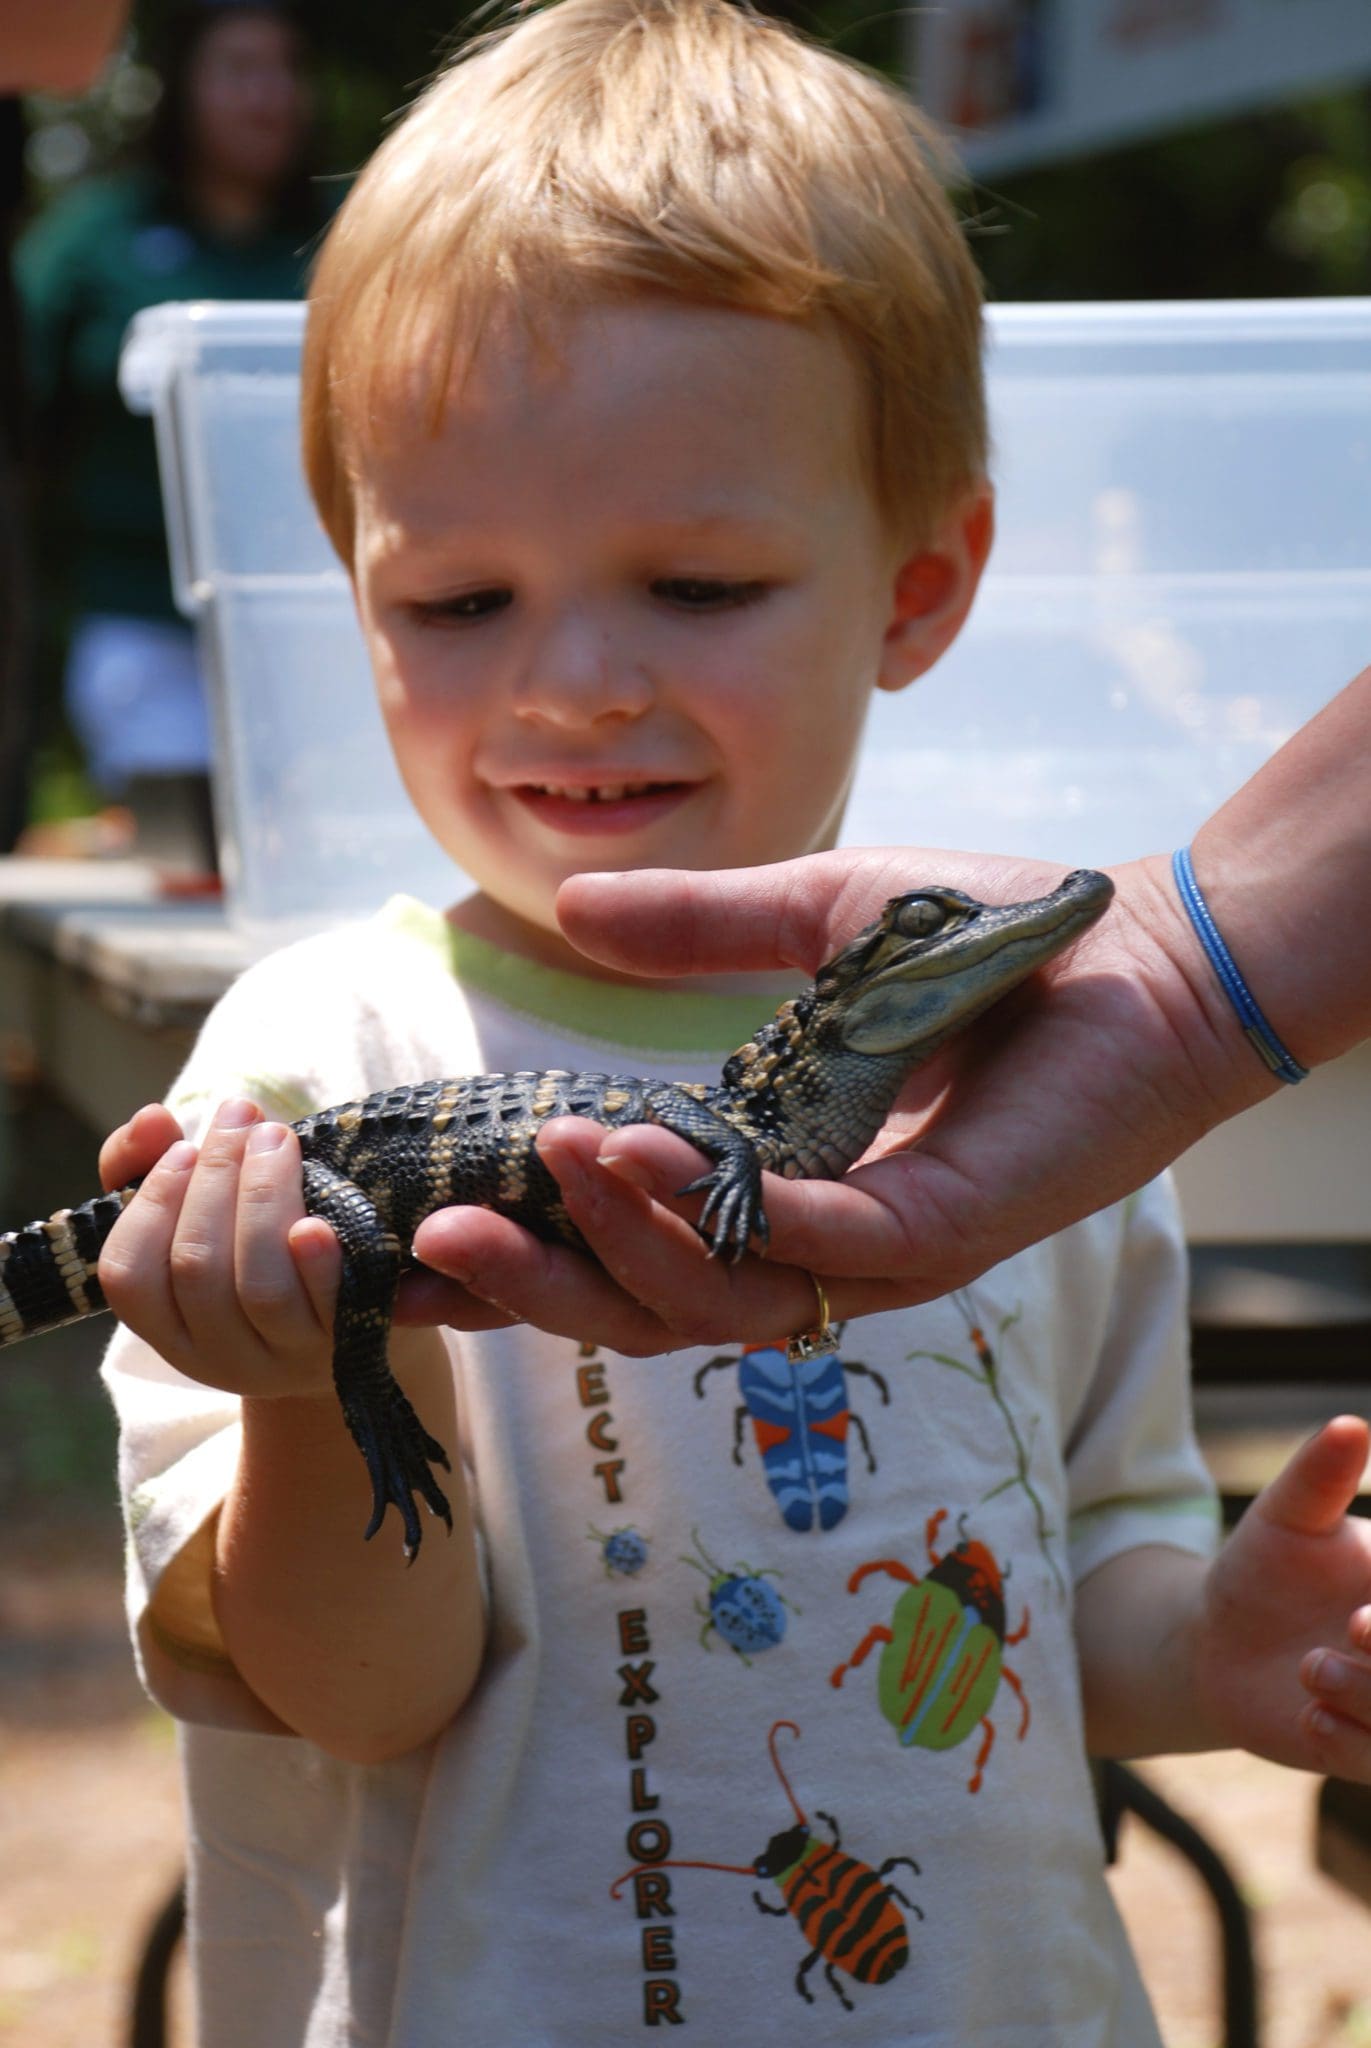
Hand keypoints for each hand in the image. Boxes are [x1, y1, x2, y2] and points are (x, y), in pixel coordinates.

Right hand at [97, 1098, 341, 1398]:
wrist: (365, 1315)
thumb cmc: (262, 1252)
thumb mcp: (201, 1215)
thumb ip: (152, 1165)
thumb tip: (151, 1119)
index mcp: (171, 1328)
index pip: (129, 1275)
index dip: (152, 1205)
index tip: (184, 1147)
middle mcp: (220, 1354)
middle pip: (198, 1268)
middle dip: (216, 1178)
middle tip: (240, 1117)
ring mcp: (286, 1357)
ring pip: (259, 1287)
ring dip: (264, 1199)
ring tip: (275, 1139)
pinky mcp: (349, 1345)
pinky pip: (327, 1307)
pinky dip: (317, 1262)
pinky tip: (318, 1219)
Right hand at [409, 844, 1269, 1354]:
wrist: (1140, 942)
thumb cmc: (987, 941)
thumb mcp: (810, 923)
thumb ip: (695, 930)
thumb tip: (569, 909)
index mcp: (769, 1186)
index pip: (624, 1251)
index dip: (518, 1254)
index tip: (408, 1233)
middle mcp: (814, 1244)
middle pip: (650, 1312)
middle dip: (537, 1288)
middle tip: (432, 1239)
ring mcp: (880, 1254)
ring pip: (721, 1303)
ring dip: (621, 1242)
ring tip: (544, 1165)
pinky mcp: (945, 1235)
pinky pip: (822, 1254)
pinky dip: (730, 1216)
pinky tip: (649, 1158)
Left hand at [1190, 1417, 1370, 1778]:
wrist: (1216, 1641)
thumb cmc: (1266, 1567)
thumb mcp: (1286, 1517)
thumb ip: (1320, 1478)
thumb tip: (1349, 1426)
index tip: (1366, 1609)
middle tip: (1355, 1625)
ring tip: (1311, 1667)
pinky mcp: (1368, 1756)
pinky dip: (1353, 1745)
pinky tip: (1310, 1716)